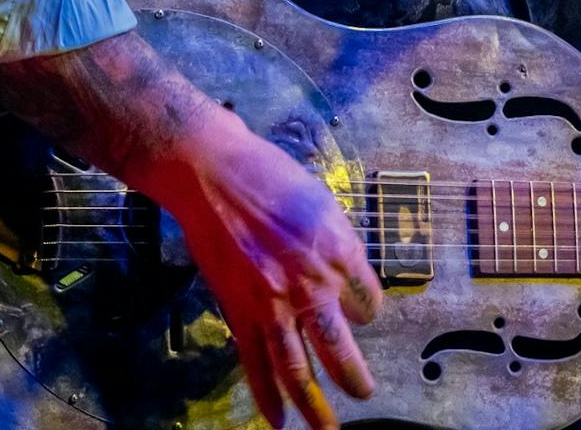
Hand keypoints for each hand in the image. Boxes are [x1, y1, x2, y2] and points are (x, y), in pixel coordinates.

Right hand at [158, 109, 382, 429]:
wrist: (213, 175)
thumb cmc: (272, 177)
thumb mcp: (323, 203)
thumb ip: (338, 245)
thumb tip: (346, 276)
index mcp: (338, 251)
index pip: (368, 301)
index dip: (366, 309)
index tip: (360, 311)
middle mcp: (310, 283)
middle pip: (339, 345)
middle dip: (354, 377)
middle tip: (365, 394)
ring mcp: (272, 303)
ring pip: (297, 367)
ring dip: (314, 405)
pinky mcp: (239, 312)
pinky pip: (255, 363)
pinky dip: (265, 395)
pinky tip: (276, 420)